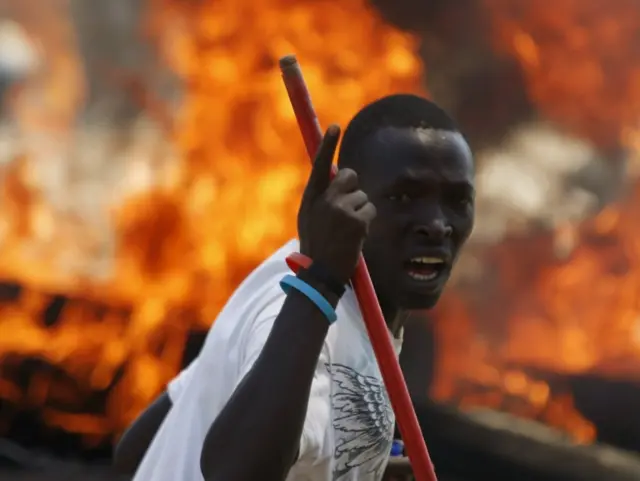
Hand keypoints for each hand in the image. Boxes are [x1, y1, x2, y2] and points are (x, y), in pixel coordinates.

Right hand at [297, 125, 376, 285]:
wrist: (320, 275)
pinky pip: (370, 209)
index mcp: (310, 199)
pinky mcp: (357, 221)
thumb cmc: (316, 247)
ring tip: (348, 231)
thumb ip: (321, 198)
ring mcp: (341, 210)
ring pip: (363, 196)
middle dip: (353, 188)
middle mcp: (325, 200)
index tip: (335, 126)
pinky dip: (367, 221)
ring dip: (360, 210)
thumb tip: (339, 178)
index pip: (320, 165)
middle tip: (347, 209)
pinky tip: (356, 236)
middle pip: (349, 175)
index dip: (327, 145)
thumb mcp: (309, 219)